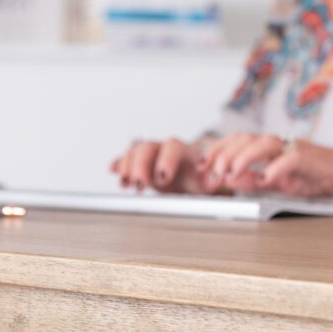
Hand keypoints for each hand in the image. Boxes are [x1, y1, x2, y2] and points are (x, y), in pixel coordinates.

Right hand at [110, 138, 226, 194]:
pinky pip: (125, 160)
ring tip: (126, 184)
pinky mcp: (139, 165)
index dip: (166, 160)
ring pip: (134, 151)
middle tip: (140, 184)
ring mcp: (150, 156)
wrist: (190, 180)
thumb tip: (217, 178)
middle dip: (141, 165)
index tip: (162, 178)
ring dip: (127, 166)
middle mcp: (164, 150)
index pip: (173, 147)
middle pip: (148, 147)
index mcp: (183, 151)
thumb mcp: (208, 181)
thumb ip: (212, 179)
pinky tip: (114, 172)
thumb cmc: (199, 179)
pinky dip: (118, 165)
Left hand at [201, 134, 332, 199]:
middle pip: (246, 139)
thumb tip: (232, 181)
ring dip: (243, 158)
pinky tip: (265, 179)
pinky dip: (275, 168)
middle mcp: (280, 143)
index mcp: (271, 147)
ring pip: (263, 143)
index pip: (238, 141)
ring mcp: (294, 148)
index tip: (203, 164)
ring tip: (230, 173)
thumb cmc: (318, 176)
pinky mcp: (310, 157)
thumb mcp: (280, 182)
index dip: (218, 149)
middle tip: (212, 172)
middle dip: (224, 154)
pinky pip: (289, 159)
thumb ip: (256, 180)